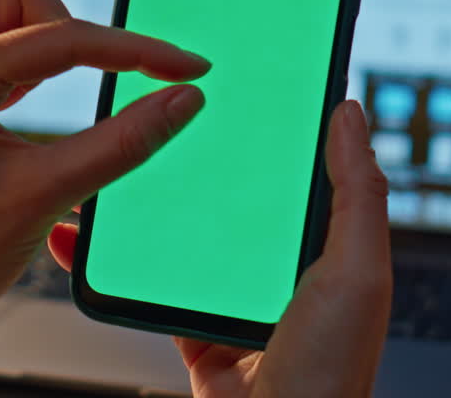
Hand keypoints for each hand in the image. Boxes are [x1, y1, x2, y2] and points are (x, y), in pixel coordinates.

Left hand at [0, 0, 209, 319]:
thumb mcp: (49, 193)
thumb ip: (122, 142)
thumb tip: (183, 100)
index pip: (64, 36)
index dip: (135, 50)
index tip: (185, 67)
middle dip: (71, 23)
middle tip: (99, 77)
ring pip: (6, 10)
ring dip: (49, 39)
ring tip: (66, 94)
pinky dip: (31, 61)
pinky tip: (39, 100)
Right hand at [48, 99, 391, 396]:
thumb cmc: (332, 372)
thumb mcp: (356, 272)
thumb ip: (357, 194)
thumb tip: (350, 113)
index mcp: (323, 249)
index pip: (296, 170)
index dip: (270, 125)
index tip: (239, 81)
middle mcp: (279, 271)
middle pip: (234, 197)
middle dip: (197, 156)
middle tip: (161, 106)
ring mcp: (233, 300)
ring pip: (187, 237)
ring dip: (150, 205)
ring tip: (119, 157)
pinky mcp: (194, 331)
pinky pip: (153, 288)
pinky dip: (119, 264)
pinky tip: (93, 235)